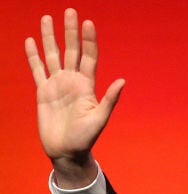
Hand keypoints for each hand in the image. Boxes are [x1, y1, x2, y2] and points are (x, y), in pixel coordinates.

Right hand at [25, 8, 123, 186]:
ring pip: (53, 55)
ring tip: (46, 18)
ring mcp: (57, 84)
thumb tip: (122, 81)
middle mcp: (73, 81)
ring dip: (49, 37)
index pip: (88, 57)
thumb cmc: (86, 137)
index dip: (89, 40)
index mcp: (87, 85)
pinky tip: (31, 41)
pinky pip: (37, 69)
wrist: (67, 151)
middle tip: (70, 11)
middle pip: (71, 50)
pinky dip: (33, 56)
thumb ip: (109, 99)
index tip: (88, 23)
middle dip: (70, 31)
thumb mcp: (100, 119)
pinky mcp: (43, 91)